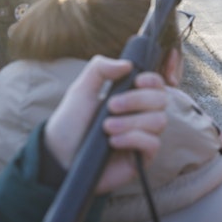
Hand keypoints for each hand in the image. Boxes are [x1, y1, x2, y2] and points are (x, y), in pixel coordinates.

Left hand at [44, 55, 169, 194]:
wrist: (60, 156)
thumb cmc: (72, 123)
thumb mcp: (81, 90)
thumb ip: (100, 69)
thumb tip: (128, 64)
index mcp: (132, 97)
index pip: (157, 84)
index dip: (153, 80)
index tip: (136, 80)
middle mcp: (142, 115)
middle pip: (161, 100)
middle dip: (137, 100)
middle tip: (111, 106)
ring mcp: (144, 136)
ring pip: (159, 121)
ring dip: (131, 122)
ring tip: (107, 127)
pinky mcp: (143, 157)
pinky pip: (153, 143)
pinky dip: (132, 139)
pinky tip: (112, 142)